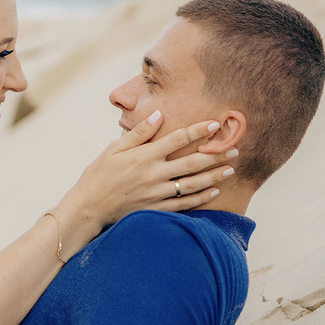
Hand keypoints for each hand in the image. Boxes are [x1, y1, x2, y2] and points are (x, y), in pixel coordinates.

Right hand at [62, 113, 234, 226]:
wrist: (88, 208)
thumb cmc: (98, 175)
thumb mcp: (113, 149)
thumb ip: (139, 133)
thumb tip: (159, 114)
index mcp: (143, 156)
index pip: (177, 139)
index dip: (198, 131)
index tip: (215, 124)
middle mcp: (153, 175)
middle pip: (192, 162)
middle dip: (216, 155)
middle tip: (235, 148)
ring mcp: (156, 194)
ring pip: (192, 184)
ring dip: (214, 176)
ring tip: (230, 169)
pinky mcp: (156, 210)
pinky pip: (184, 204)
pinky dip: (201, 198)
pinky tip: (214, 191)